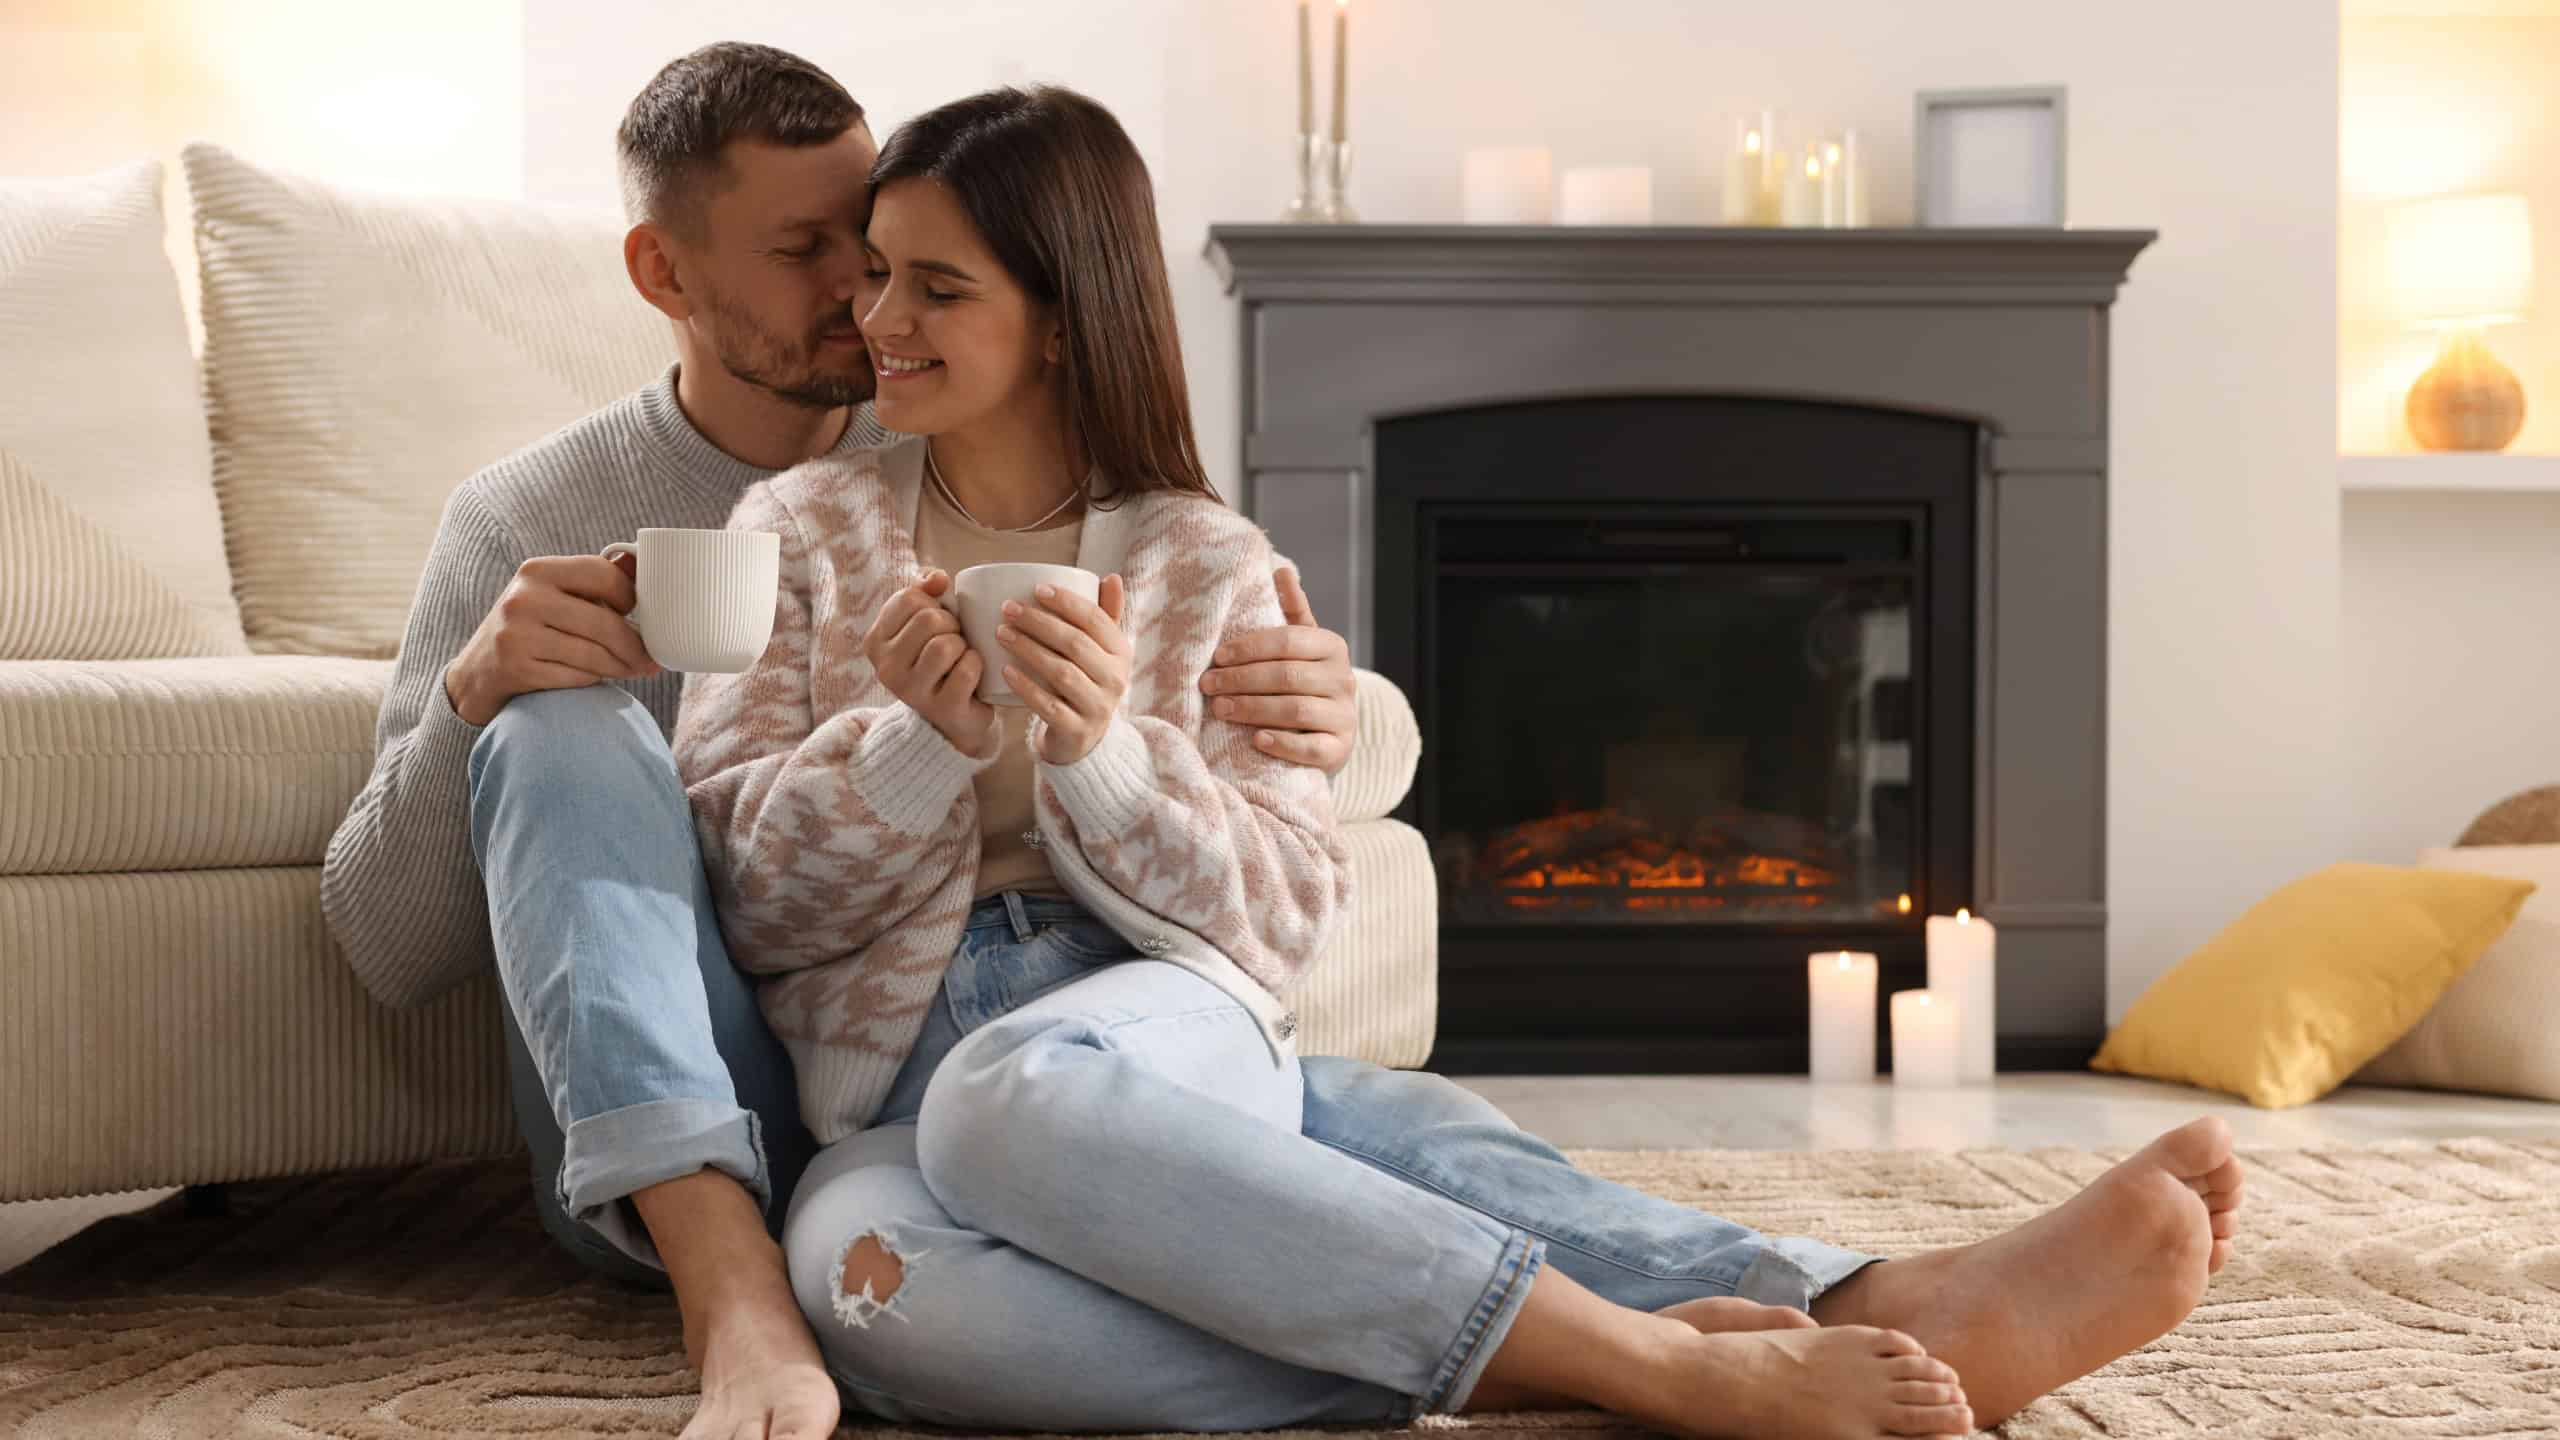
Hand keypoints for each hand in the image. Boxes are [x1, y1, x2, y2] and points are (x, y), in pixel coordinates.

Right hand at [444, 553, 661, 726]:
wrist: (477, 672)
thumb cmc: (529, 628)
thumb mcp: (552, 595)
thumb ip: (593, 582)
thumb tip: (639, 564)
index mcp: (538, 570)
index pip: (604, 575)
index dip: (630, 597)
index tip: (636, 613)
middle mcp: (524, 598)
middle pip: (605, 623)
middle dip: (635, 646)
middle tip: (650, 660)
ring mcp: (517, 634)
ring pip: (594, 655)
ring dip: (620, 667)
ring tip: (630, 670)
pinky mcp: (516, 668)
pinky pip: (576, 677)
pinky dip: (591, 680)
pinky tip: (592, 678)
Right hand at [864, 569, 995, 753]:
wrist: (951, 718)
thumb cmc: (938, 661)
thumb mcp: (923, 624)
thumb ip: (925, 592)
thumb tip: (938, 577)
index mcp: (876, 641)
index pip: (909, 598)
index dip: (933, 602)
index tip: (936, 620)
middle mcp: (886, 668)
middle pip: (928, 619)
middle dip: (951, 624)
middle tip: (954, 640)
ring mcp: (911, 691)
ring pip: (945, 645)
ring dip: (963, 646)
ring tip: (960, 657)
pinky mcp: (941, 708)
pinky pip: (967, 669)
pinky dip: (977, 665)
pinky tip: (973, 675)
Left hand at [1001, 574, 1130, 765]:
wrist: (1084, 739)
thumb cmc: (1087, 682)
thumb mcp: (1101, 652)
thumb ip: (1105, 616)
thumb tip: (1111, 577)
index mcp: (1121, 653)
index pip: (1095, 620)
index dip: (1066, 602)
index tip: (1036, 589)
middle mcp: (1115, 679)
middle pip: (1075, 643)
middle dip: (1039, 622)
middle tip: (1008, 608)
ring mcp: (1097, 707)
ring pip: (1061, 672)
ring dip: (1028, 649)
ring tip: (1001, 633)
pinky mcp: (1076, 730)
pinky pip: (1048, 706)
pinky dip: (1026, 686)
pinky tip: (1005, 670)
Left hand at [1198, 566, 1356, 774]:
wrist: (1327, 732)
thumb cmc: (1302, 682)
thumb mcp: (1300, 646)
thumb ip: (1291, 612)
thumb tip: (1281, 568)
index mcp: (1332, 646)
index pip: (1288, 641)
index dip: (1249, 648)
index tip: (1216, 656)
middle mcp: (1344, 679)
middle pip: (1288, 676)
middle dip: (1242, 680)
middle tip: (1208, 685)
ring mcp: (1345, 716)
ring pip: (1297, 710)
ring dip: (1253, 709)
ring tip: (1220, 709)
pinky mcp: (1340, 749)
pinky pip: (1312, 748)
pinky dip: (1283, 744)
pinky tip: (1257, 740)